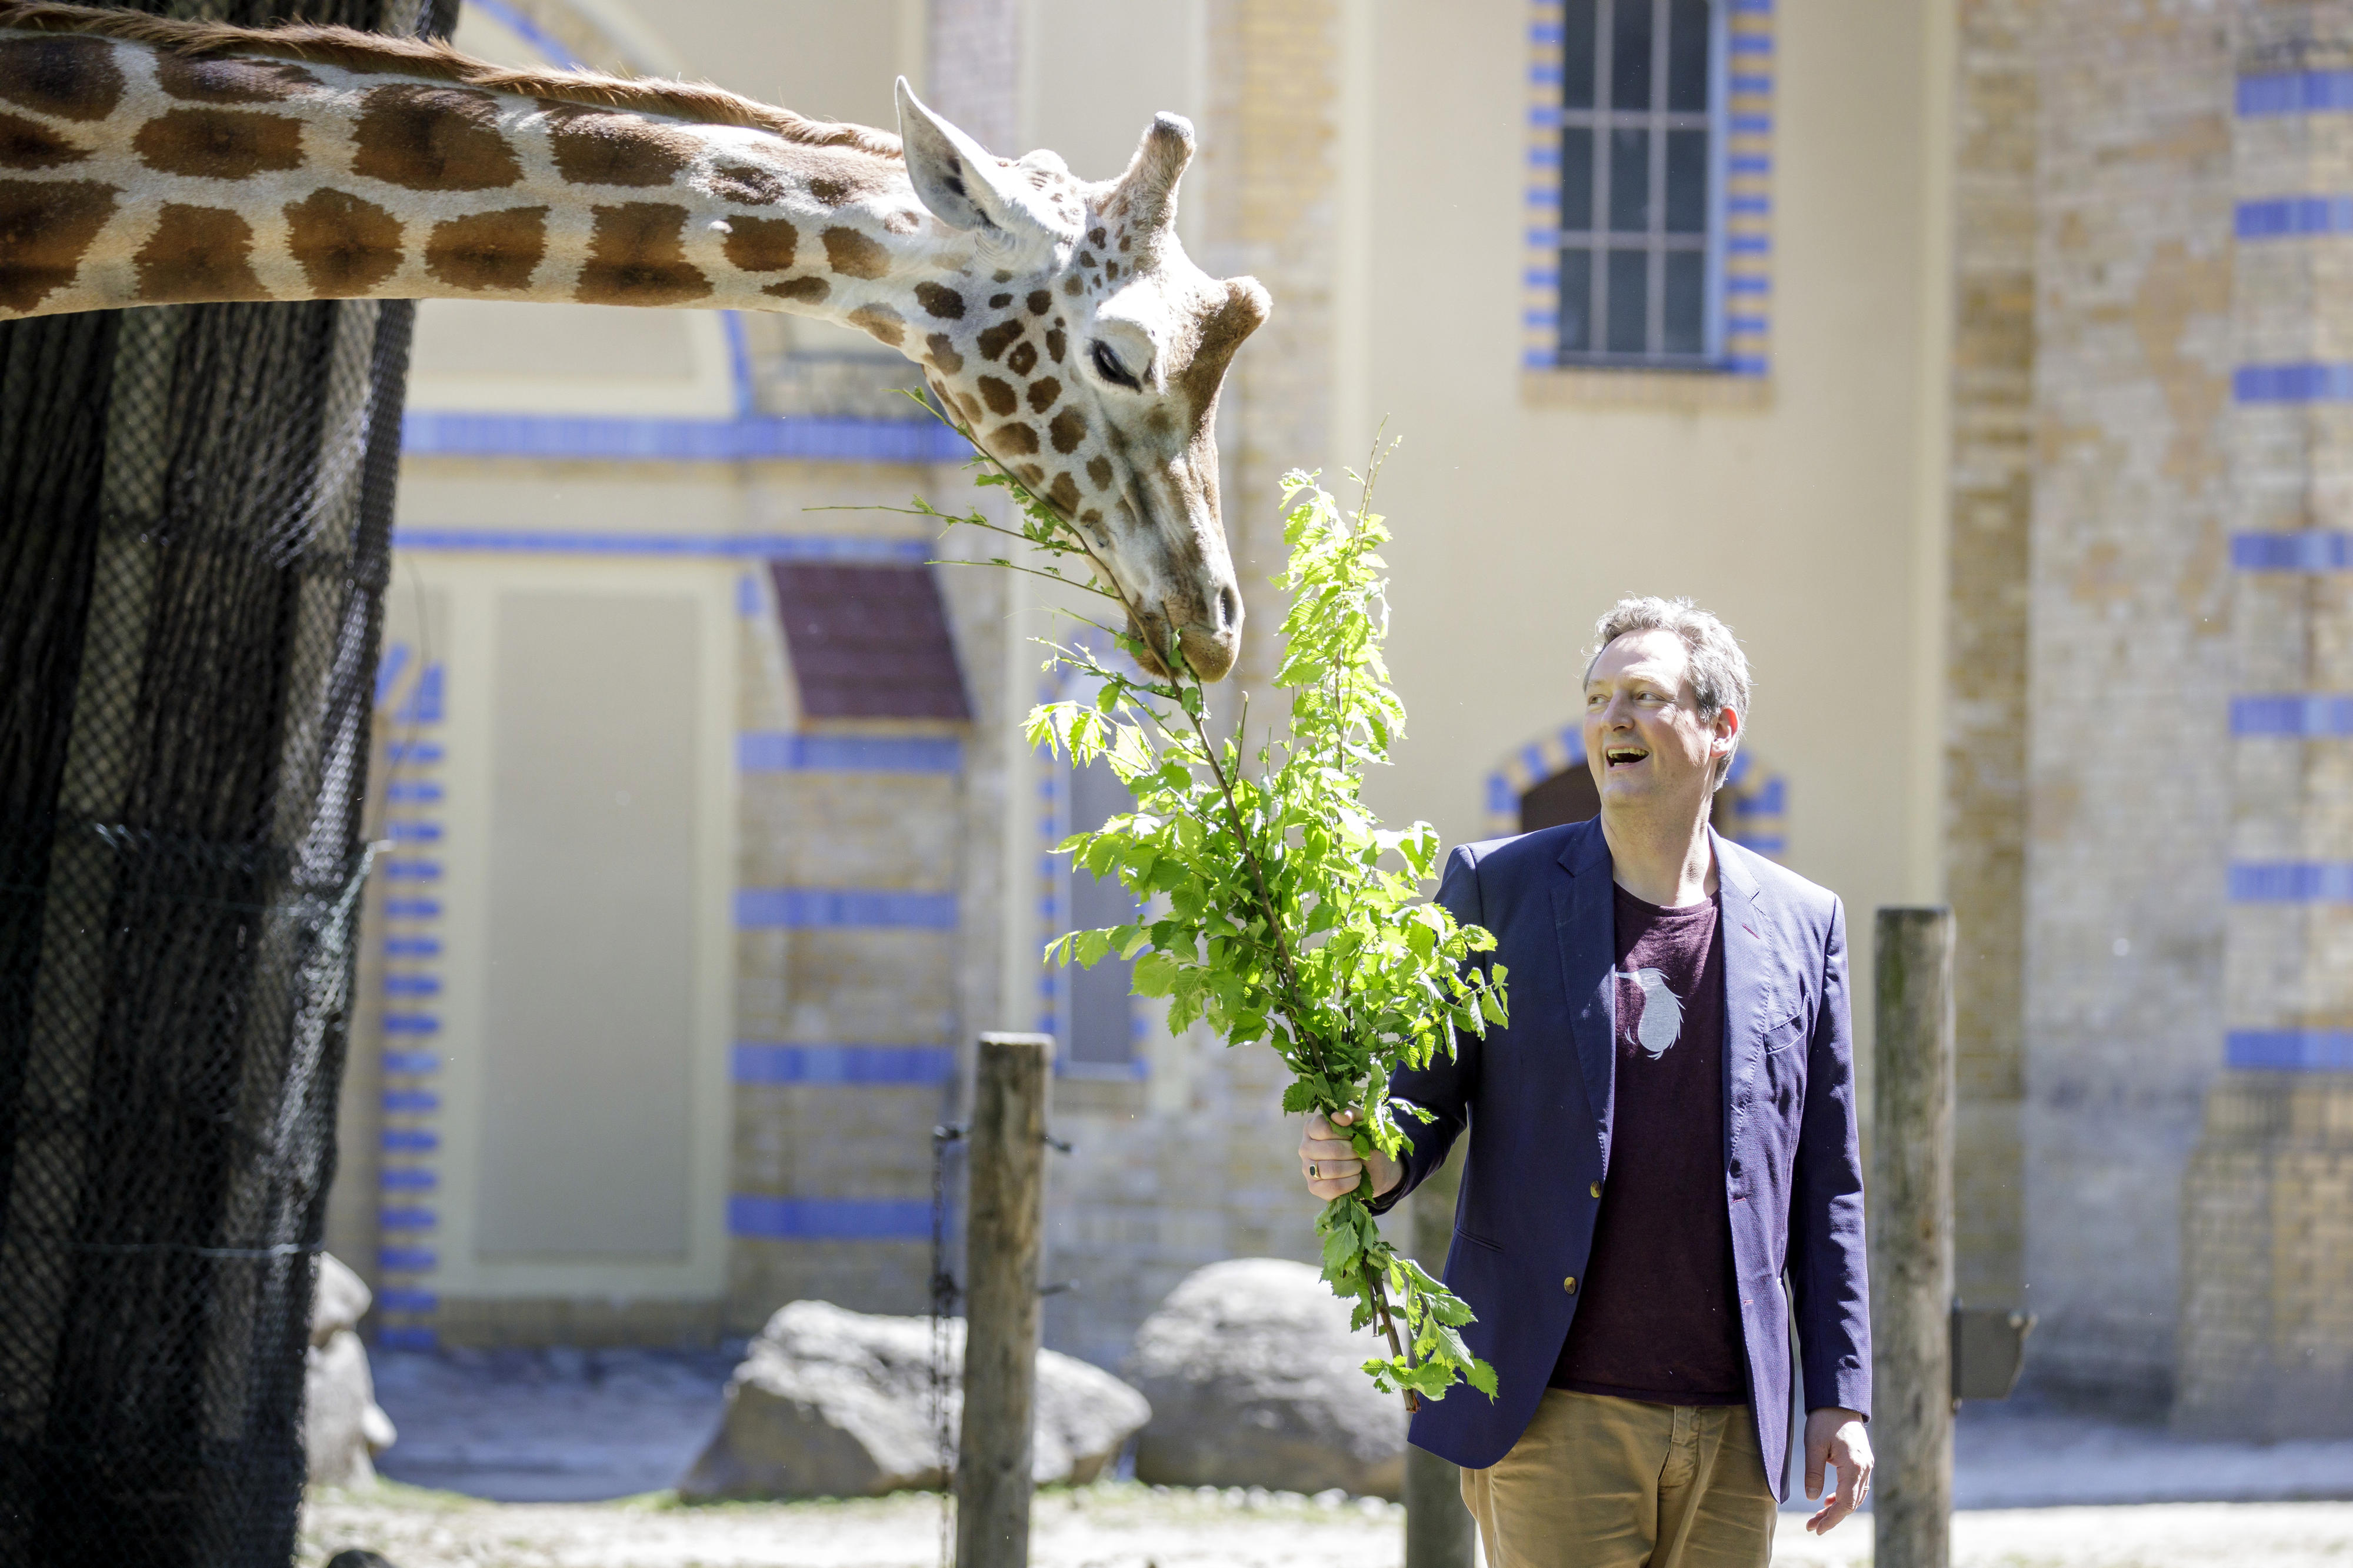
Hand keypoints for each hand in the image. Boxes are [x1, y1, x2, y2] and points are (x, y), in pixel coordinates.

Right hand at [1298, 1107, 1400, 1202]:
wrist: (1372, 1170)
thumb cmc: (1363, 1143)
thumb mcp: (1362, 1124)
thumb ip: (1352, 1115)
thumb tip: (1341, 1116)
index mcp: (1312, 1127)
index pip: (1323, 1128)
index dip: (1345, 1133)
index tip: (1354, 1135)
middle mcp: (1305, 1147)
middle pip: (1331, 1150)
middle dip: (1353, 1152)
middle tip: (1359, 1153)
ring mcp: (1307, 1168)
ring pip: (1331, 1169)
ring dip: (1353, 1167)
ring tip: (1358, 1166)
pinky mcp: (1314, 1188)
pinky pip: (1333, 1187)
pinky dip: (1350, 1183)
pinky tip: (1356, 1178)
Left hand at [1803, 1407, 1871, 1534]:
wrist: (1839, 1401)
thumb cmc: (1824, 1420)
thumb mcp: (1813, 1445)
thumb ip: (1813, 1472)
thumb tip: (1813, 1499)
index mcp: (1853, 1465)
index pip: (1845, 1503)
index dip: (1831, 1519)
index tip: (1816, 1529)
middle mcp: (1864, 1468)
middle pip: (1851, 1503)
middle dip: (1832, 1517)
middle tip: (1811, 1526)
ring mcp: (1866, 1465)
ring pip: (1854, 1497)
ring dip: (1837, 1509)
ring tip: (1817, 1517)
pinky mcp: (1863, 1461)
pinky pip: (1856, 1486)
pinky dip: (1843, 1496)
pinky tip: (1828, 1501)